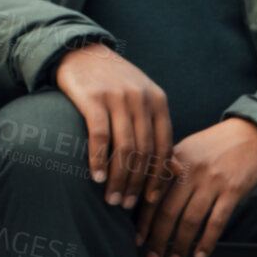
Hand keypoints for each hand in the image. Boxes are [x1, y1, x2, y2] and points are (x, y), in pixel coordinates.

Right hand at [53, 44, 171, 210]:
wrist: (81, 51)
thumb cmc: (114, 82)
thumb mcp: (142, 100)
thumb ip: (156, 129)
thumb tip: (175, 170)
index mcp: (159, 102)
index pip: (164, 147)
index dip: (158, 177)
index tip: (150, 199)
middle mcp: (142, 100)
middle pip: (145, 152)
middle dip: (137, 183)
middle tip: (128, 205)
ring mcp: (118, 99)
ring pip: (125, 148)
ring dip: (119, 178)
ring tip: (112, 197)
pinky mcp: (94, 98)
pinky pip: (100, 136)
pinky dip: (99, 160)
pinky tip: (97, 177)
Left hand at [136, 118, 256, 256]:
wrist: (250, 133)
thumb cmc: (215, 145)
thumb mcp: (186, 149)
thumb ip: (167, 170)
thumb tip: (147, 197)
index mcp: (173, 161)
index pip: (151, 196)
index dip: (143, 222)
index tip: (137, 241)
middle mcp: (189, 171)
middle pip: (167, 212)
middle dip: (157, 239)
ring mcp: (211, 181)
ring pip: (190, 220)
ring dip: (180, 244)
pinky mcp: (233, 190)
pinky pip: (216, 221)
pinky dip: (207, 241)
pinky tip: (200, 255)